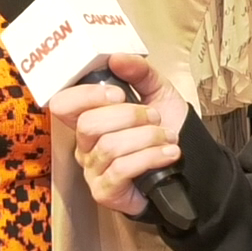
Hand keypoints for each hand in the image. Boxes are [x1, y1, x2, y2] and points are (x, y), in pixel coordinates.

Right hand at [48, 54, 188, 216]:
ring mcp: (92, 171)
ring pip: (109, 147)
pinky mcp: (105, 192)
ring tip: (169, 137)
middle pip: (88, 125)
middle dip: (128, 116)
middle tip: (154, 116)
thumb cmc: (165, 128)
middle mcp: (84, 145)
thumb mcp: (157, 92)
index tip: (119, 93)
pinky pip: (121, 170)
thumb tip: (116, 58)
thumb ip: (139, 72)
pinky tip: (169, 153)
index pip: (63, 105)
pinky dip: (150, 157)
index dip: (86, 96)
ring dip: (146, 138)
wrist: (188, 164)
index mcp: (88, 118)